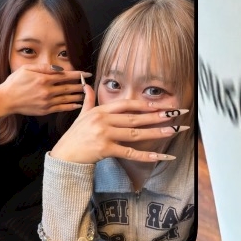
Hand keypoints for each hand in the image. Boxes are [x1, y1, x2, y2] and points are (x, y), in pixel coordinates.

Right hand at [0, 64, 87, 117]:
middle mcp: (47, 90)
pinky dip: (71, 106)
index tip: (87, 73)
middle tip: (89, 84)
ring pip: (67, 98)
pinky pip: (62, 108)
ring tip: (86, 93)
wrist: (7, 99)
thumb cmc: (15, 83)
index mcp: (43, 79)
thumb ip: (43, 68)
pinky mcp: (46, 110)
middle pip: (68, 87)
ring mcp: (48, 101)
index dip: (78, 74)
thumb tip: (58, 68)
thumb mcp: (27, 69)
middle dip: (80, 85)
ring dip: (78, 96)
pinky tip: (78, 105)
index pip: (65, 75)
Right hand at [50, 84, 189, 164]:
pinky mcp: (105, 149)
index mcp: (100, 110)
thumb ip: (88, 100)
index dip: (144, 104)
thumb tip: (86, 84)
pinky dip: (145, 155)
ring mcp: (104, 134)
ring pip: (135, 133)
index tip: (160, 105)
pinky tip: (159, 156)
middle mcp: (103, 120)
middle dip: (157, 116)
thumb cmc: (75, 136)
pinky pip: (129, 152)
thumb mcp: (81, 115)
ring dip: (156, 132)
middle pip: (135, 117)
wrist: (65, 155)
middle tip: (176, 114)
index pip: (126, 104)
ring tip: (173, 131)